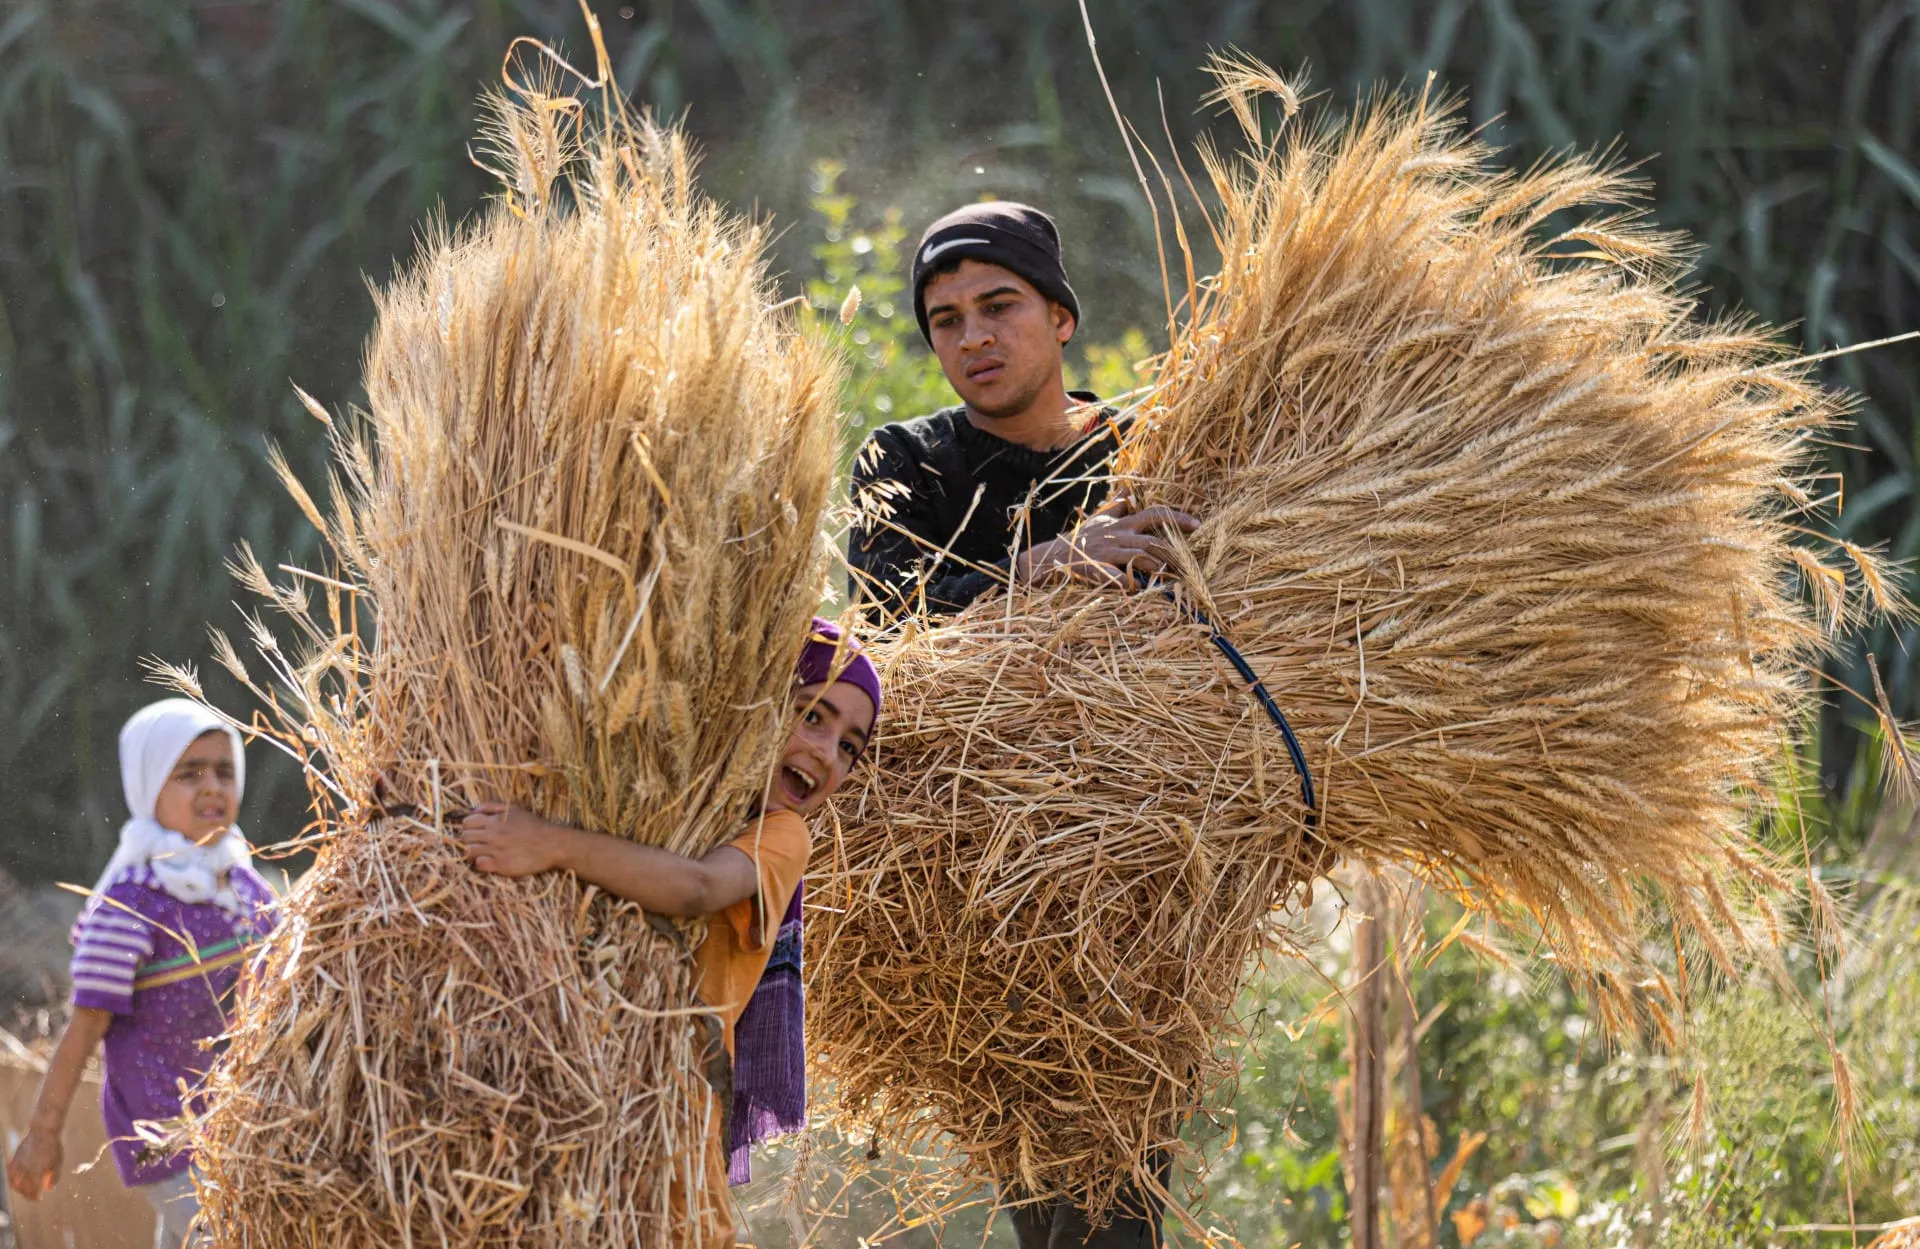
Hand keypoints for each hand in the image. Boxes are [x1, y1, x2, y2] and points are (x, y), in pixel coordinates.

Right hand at [7, 1125, 61, 1200]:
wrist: (43, 1131)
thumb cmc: (53, 1147)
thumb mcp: (58, 1163)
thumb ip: (54, 1177)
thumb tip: (49, 1189)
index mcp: (36, 1173)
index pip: (32, 1191)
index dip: (35, 1197)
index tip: (38, 1199)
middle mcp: (25, 1171)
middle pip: (23, 1188)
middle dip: (27, 1194)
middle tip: (32, 1196)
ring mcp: (18, 1165)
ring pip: (14, 1182)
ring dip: (18, 1188)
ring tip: (23, 1191)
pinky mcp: (15, 1158)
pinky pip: (10, 1172)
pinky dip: (12, 1178)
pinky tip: (15, 1180)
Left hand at [458, 803, 569, 876]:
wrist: (552, 844)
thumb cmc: (534, 826)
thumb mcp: (514, 809)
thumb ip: (492, 806)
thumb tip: (474, 809)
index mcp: (495, 820)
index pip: (467, 822)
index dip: (468, 827)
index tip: (475, 831)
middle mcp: (493, 834)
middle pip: (465, 837)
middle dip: (467, 839)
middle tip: (477, 843)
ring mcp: (496, 850)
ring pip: (468, 851)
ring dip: (472, 852)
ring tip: (481, 853)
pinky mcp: (501, 865)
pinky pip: (479, 864)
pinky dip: (481, 863)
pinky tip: (489, 861)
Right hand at [1016, 500, 1199, 583]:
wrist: (1052, 556)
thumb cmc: (1081, 538)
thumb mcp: (1101, 517)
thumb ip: (1118, 505)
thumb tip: (1129, 486)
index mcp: (1123, 524)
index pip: (1155, 514)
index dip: (1177, 518)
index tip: (1198, 525)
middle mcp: (1118, 535)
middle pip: (1152, 539)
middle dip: (1174, 552)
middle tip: (1190, 564)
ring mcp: (1107, 551)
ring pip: (1138, 555)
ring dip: (1156, 566)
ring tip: (1167, 575)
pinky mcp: (1095, 567)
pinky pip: (1113, 574)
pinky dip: (1125, 581)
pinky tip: (1134, 588)